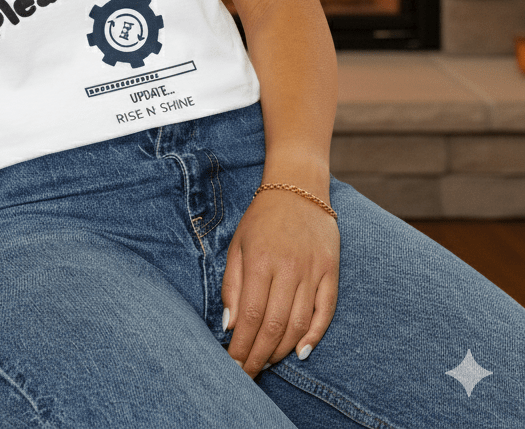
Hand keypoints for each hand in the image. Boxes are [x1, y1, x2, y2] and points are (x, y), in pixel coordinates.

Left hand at [222, 188, 339, 375]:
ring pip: (299, 323)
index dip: (242, 346)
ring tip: (268, 363)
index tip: (233, 365)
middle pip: (274, 325)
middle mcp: (288, 268)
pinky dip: (315, 335)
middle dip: (259, 355)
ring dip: (282, 349)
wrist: (298, 188)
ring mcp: (312, 270)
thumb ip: (232, 285)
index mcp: (260, 261)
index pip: (250, 316)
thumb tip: (230, 325)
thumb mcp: (238, 245)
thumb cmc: (262, 219)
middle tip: (248, 373)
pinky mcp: (331, 271)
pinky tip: (301, 352)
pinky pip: (325, 311)